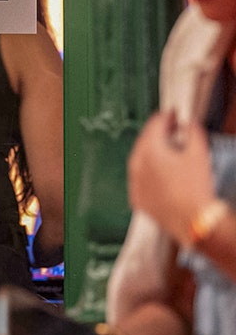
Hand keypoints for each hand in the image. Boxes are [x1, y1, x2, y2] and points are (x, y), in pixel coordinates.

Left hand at [127, 111, 213, 244]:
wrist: (193, 221)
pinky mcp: (137, 198)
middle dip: (157, 133)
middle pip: (144, 141)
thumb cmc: (196, 189)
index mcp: (149, 151)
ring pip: (139, 160)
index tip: (173, 114)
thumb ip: (193, 132)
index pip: (154, 125)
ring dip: (151, 152)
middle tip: (170, 128)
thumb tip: (188, 123)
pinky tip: (161, 173)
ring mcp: (134, 183)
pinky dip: (148, 172)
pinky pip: (139, 179)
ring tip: (167, 150)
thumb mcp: (199, 154)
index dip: (166, 117)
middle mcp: (136, 165)